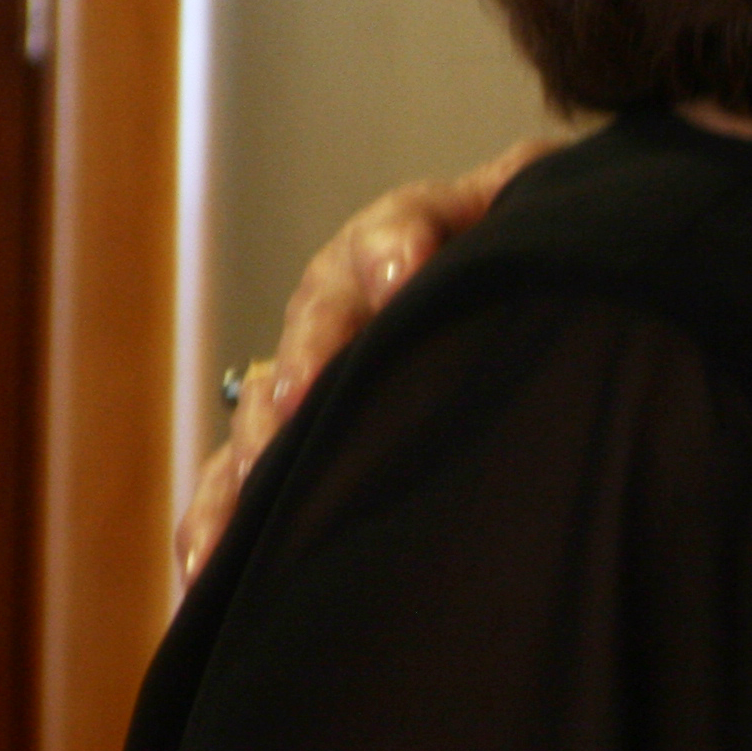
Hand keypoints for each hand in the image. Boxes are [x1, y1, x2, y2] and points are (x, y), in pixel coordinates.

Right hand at [174, 138, 553, 585]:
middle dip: (305, 359)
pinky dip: (218, 524)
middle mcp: (341, 300)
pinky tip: (205, 574)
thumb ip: (535, 194)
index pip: (398, 225)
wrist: (498, 296)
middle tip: (299, 399)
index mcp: (410, 236)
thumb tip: (546, 176)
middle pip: (314, 319)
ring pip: (263, 407)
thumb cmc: (521, 251)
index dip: (394, 250)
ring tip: (250, 494)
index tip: (402, 281)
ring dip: (250, 455)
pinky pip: (238, 481)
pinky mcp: (284, 442)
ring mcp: (306, 370)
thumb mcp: (537, 210)